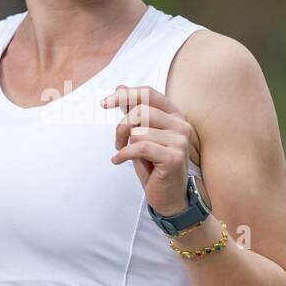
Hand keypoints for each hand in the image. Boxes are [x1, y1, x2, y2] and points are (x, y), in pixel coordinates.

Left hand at [102, 84, 198, 215]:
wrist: (169, 198)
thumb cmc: (155, 166)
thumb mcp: (142, 135)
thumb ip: (134, 112)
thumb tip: (120, 87)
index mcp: (176, 115)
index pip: (148, 93)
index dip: (125, 95)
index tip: (104, 104)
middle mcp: (182, 125)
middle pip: (140, 111)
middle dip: (121, 126)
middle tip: (118, 142)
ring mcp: (180, 141)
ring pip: (139, 130)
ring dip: (123, 143)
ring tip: (123, 153)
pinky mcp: (174, 157)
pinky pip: (140, 147)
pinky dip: (124, 154)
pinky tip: (118, 161)